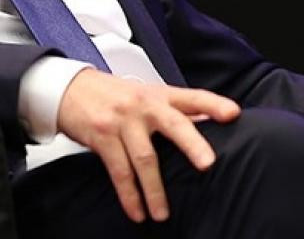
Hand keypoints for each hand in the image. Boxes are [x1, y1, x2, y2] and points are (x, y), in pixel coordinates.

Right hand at [55, 68, 240, 222]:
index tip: (234, 114)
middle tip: (207, 164)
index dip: (214, 104)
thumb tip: (208, 121)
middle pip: (173, 124)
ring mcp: (123, 121)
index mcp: (160, 95)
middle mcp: (144, 105)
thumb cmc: (113, 94)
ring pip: (145, 158)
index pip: (192, 96)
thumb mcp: (146, 95)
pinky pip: (118, 171)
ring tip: (162, 214)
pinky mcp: (103, 136)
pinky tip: (137, 212)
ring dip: (154, 190)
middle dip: (191, 144)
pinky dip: (129, 195)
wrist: (69, 89)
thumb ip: (174, 109)